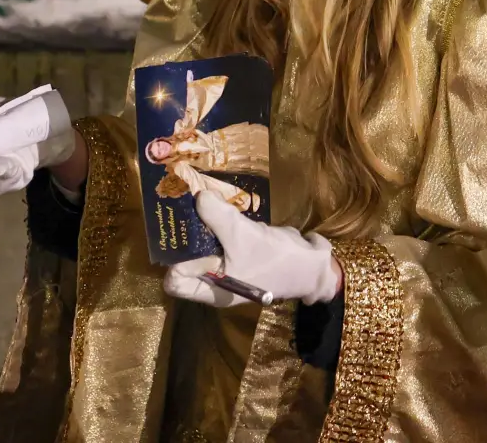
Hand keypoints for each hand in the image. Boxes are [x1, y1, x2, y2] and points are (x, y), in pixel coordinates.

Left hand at [162, 191, 341, 307]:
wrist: (314, 265)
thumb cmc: (276, 261)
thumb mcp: (243, 236)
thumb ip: (216, 216)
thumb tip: (198, 196)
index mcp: (212, 290)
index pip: (175, 282)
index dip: (171, 261)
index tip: (173, 232)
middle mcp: (215, 282)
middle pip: (187, 260)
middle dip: (184, 235)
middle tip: (178, 206)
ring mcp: (228, 267)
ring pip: (202, 246)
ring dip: (200, 225)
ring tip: (195, 199)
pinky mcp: (240, 253)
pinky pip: (220, 237)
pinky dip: (218, 223)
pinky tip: (218, 204)